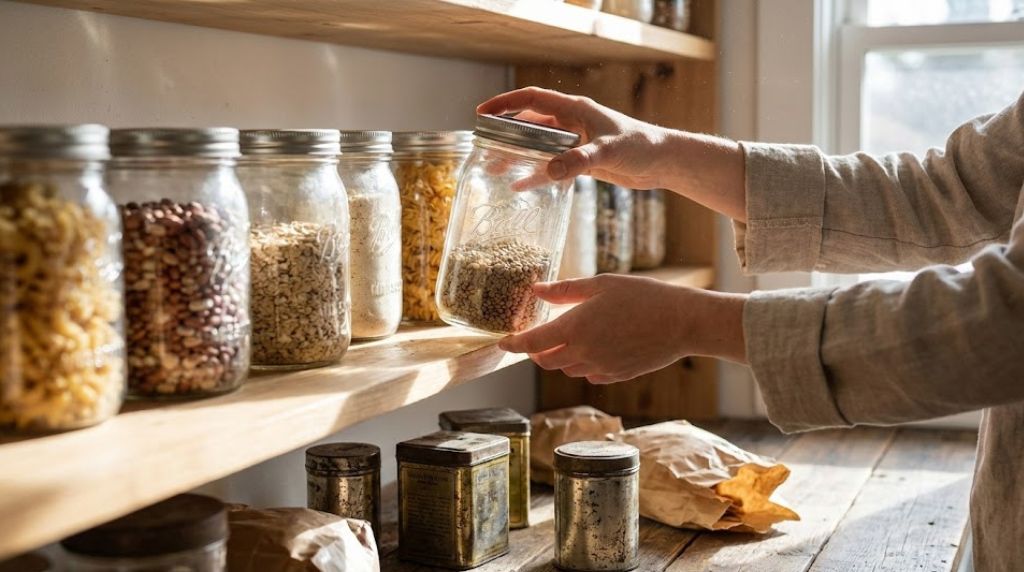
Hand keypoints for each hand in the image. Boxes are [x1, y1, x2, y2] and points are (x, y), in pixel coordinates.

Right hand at [477, 87, 747, 221]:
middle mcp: (572, 121)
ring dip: (517, 154)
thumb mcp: (609, 152)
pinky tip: (520, 185)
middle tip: (482, 146)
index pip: (531, 99)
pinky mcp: (582, 159)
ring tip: (494, 167)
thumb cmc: (641, 147)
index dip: (505, 103)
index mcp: (574, 109)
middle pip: (530, 122)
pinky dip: (535, 172)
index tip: (482, 113)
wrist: (663, 162)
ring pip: (538, 144)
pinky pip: (551, 163)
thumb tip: (548, 170)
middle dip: (505, 133)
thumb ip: (579, 160)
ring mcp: (576, 140)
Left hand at [498, 274, 747, 383]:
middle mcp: (583, 353)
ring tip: (571, 337)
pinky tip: (595, 347)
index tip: (503, 343)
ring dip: (561, 357)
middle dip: (536, 352)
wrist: (682, 322)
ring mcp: (600, 368)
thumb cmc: (643, 296)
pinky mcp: (616, 375)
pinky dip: (583, 364)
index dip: (514, 344)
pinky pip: (590, 374)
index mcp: (575, 328)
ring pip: (567, 369)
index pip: (532, 343)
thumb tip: (536, 290)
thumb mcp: (601, 284)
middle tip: (538, 337)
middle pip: (546, 362)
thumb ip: (564, 291)